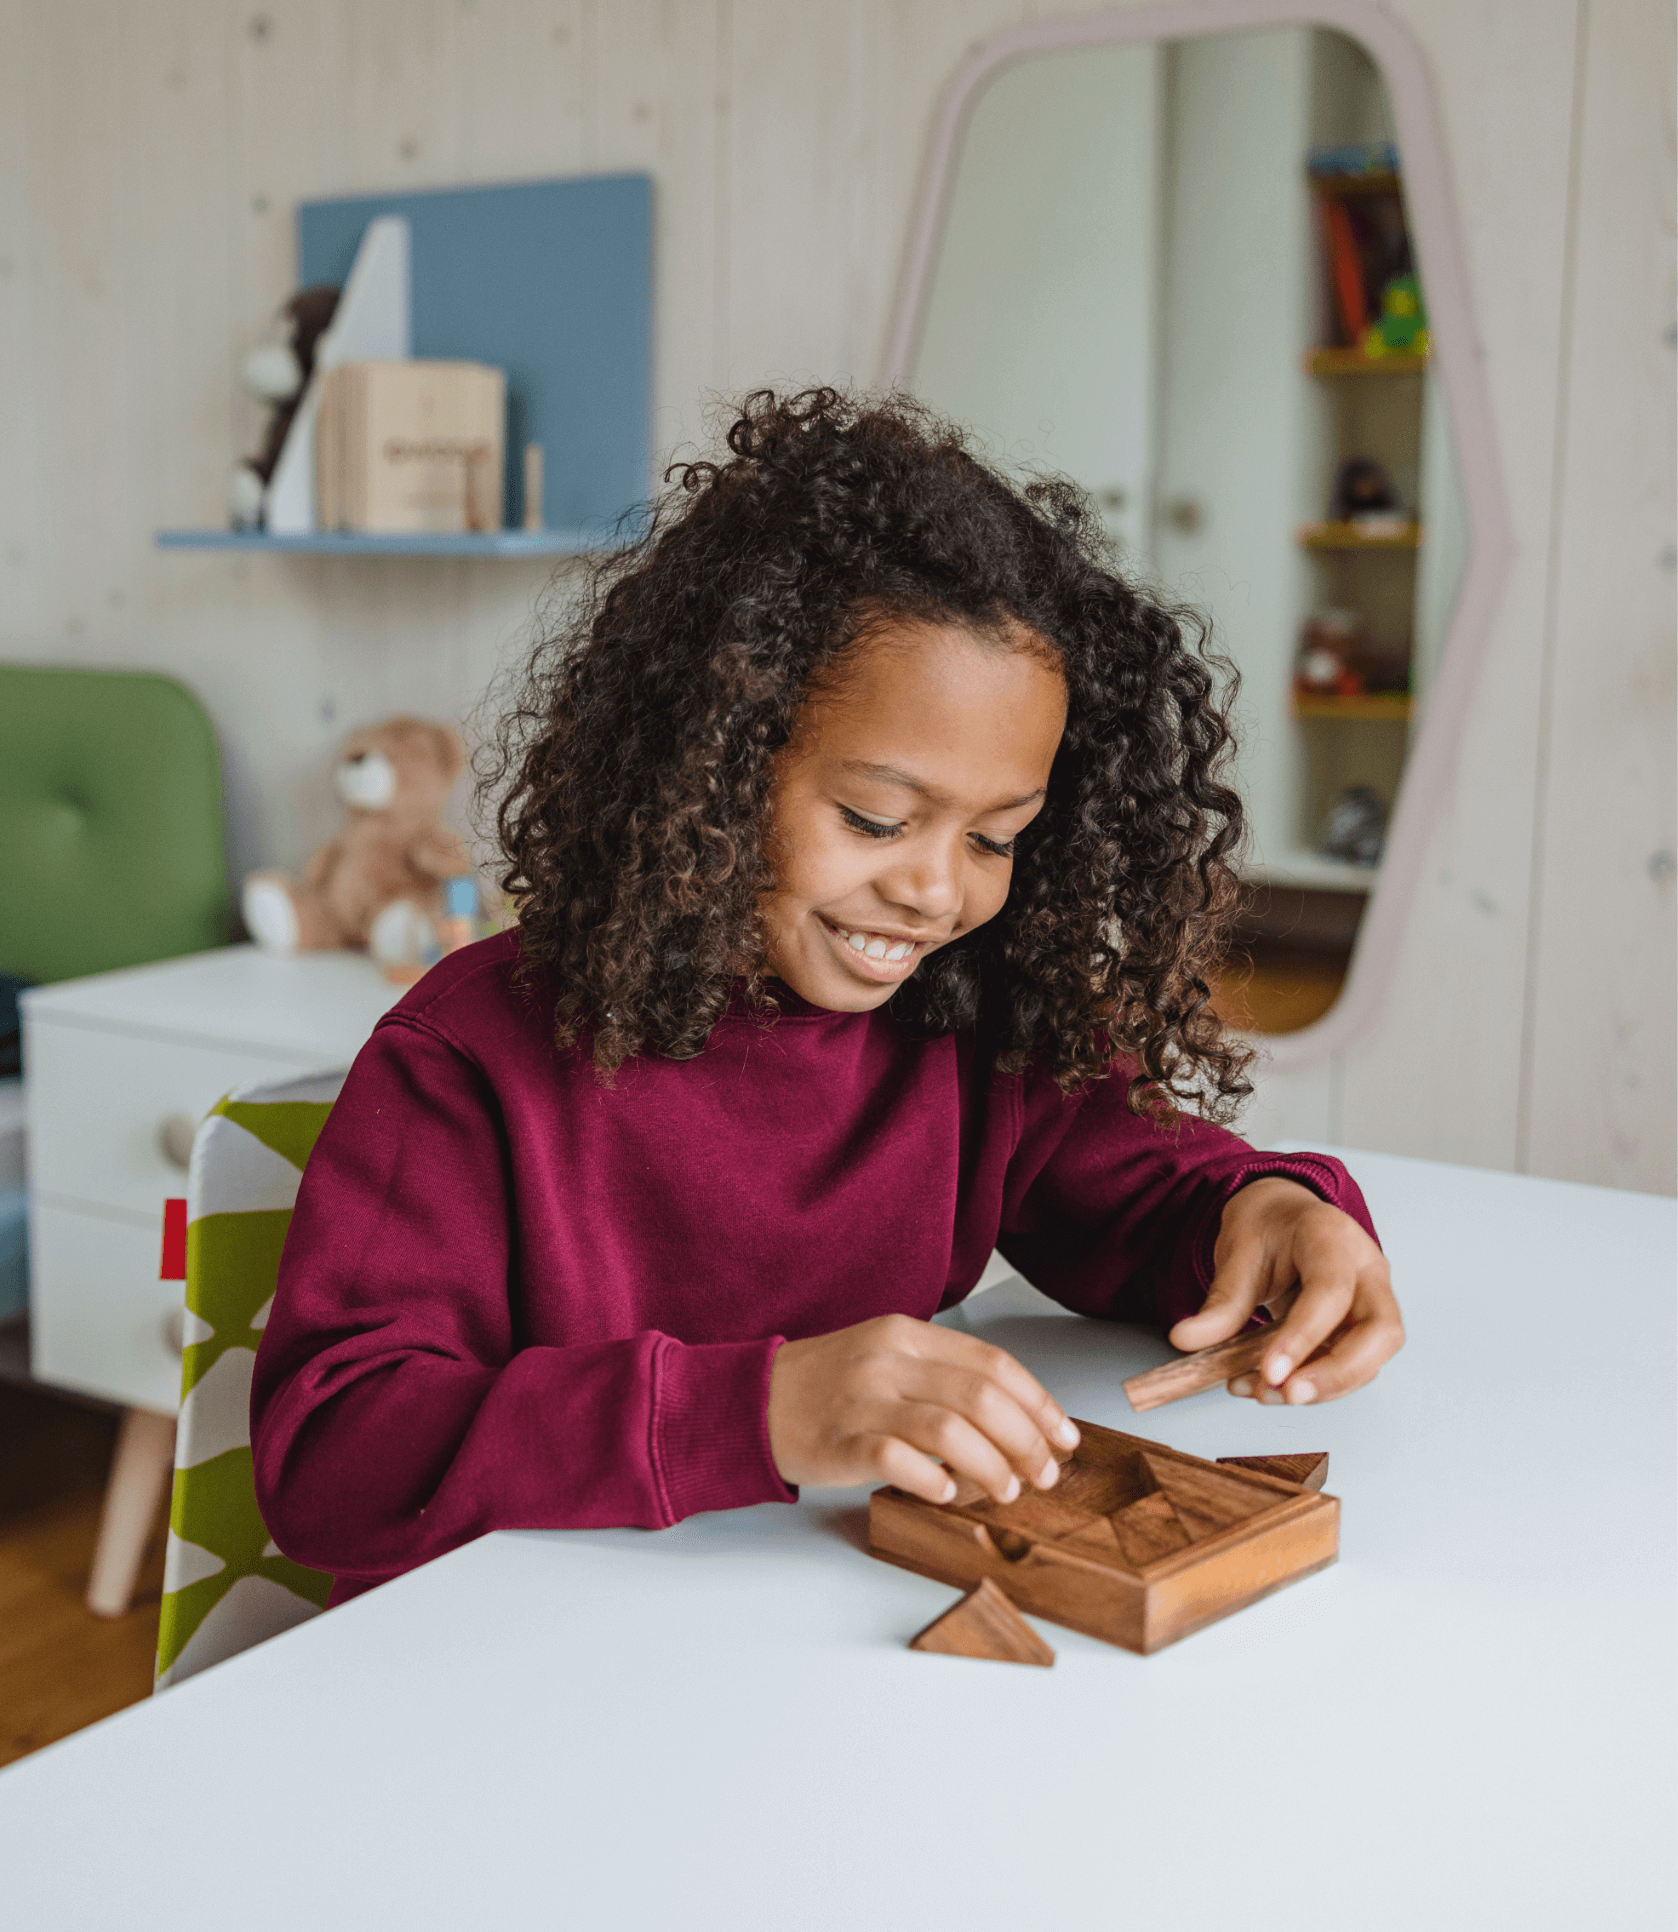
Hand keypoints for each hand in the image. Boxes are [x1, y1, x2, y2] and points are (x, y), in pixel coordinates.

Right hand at [766, 1313, 1079, 1504]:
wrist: (751, 1399)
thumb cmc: (829, 1385)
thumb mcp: (887, 1358)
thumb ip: (942, 1377)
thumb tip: (1015, 1420)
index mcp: (907, 1334)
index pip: (993, 1363)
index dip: (1038, 1402)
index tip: (1063, 1435)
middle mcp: (889, 1360)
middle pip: (982, 1396)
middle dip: (1027, 1440)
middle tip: (1044, 1474)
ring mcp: (863, 1399)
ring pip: (950, 1429)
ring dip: (991, 1465)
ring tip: (1005, 1491)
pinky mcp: (839, 1440)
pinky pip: (898, 1459)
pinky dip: (933, 1479)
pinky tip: (946, 1493)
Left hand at [1167, 1177, 1403, 1404]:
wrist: (1282, 1216)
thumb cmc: (1267, 1228)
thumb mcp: (1237, 1252)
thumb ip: (1220, 1301)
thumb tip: (1186, 1339)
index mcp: (1332, 1237)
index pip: (1332, 1290)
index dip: (1304, 1336)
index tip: (1270, 1371)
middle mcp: (1368, 1268)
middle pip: (1382, 1330)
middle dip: (1337, 1374)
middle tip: (1286, 1393)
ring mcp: (1374, 1299)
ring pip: (1372, 1357)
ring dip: (1322, 1388)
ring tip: (1263, 1392)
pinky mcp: (1364, 1328)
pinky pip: (1353, 1367)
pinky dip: (1315, 1386)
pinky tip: (1270, 1387)